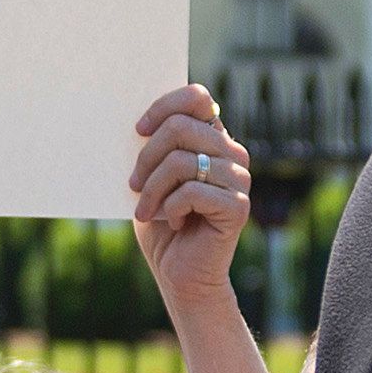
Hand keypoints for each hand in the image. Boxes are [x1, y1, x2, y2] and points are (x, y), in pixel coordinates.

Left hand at [132, 86, 251, 305]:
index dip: (164, 107)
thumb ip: (154, 148)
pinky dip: (170, 208)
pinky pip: (191, 191)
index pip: (197, 97)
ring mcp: (239, 179)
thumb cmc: (162, 224)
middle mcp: (232, 153)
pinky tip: (174, 222)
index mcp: (214, 139)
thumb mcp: (152, 179)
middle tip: (132, 185)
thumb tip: (137, 122)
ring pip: (181, 161)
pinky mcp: (238, 206)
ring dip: (152, 189)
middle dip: (146, 157)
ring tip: (145, 210)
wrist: (181, 275)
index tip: (138, 130)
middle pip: (180, 127)